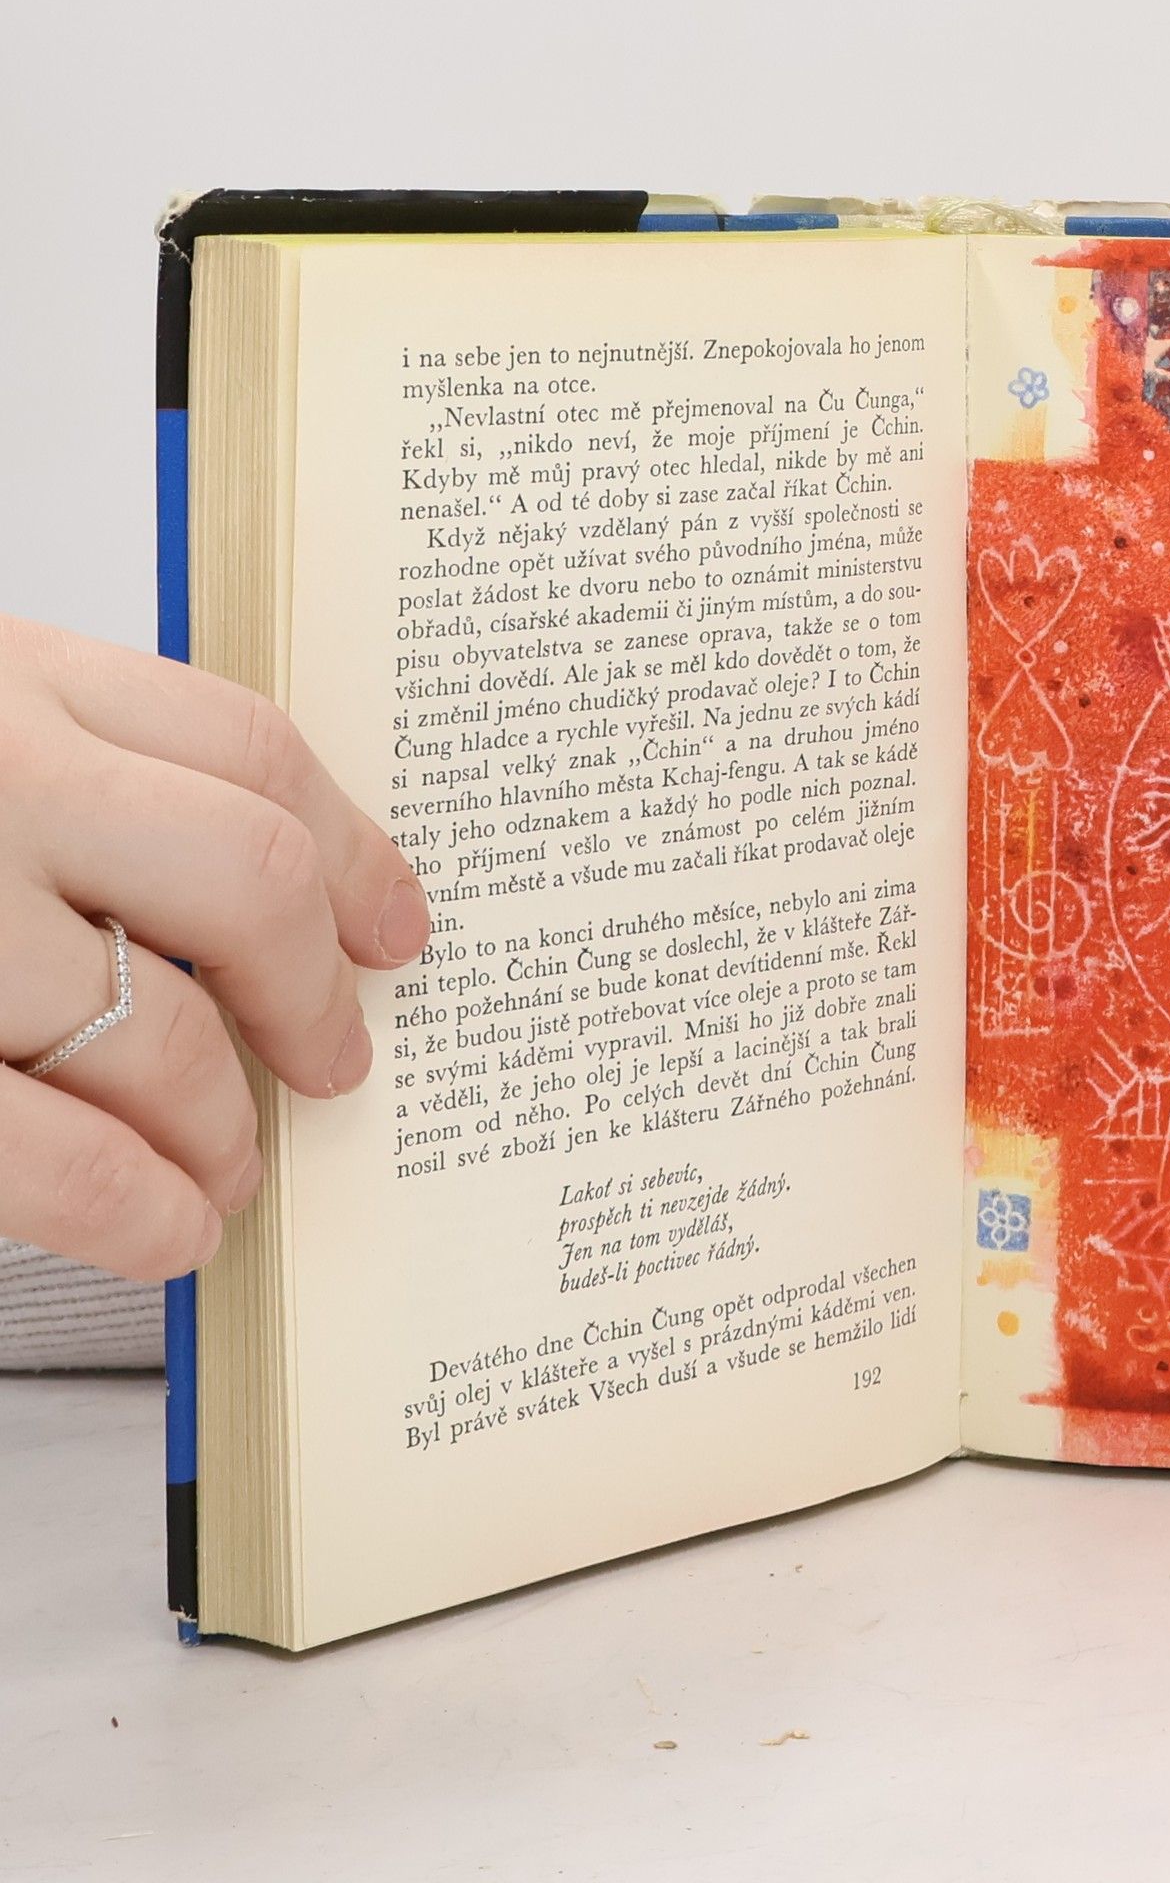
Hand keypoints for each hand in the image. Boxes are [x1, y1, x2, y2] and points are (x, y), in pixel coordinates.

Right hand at [0, 615, 429, 1278]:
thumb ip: (77, 777)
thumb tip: (256, 898)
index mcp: (12, 678)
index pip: (246, 750)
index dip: (350, 854)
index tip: (395, 929)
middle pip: (245, 878)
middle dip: (311, 994)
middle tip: (337, 1061)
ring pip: (168, 1036)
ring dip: (224, 1129)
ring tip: (229, 1172)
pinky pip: (61, 1157)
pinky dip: (138, 1209)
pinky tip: (170, 1229)